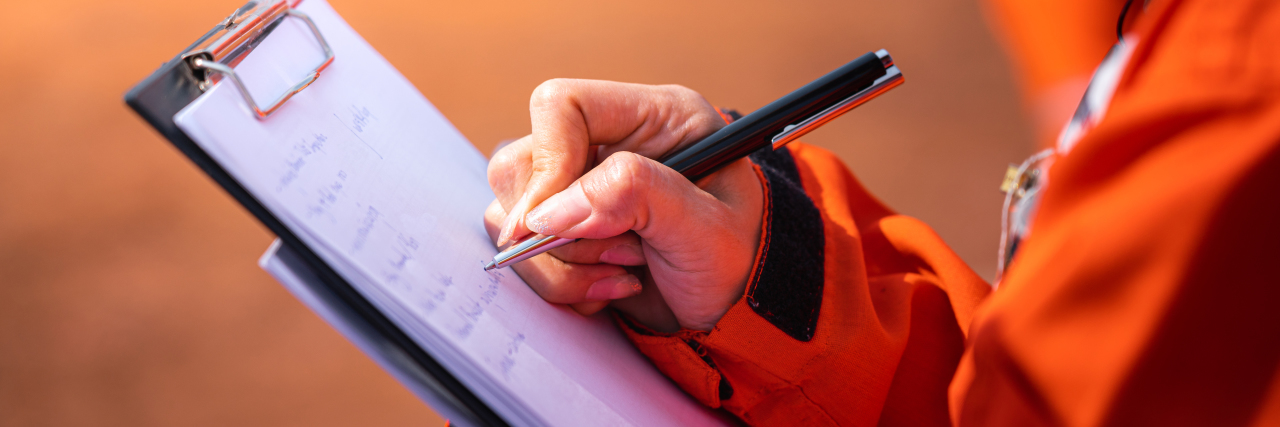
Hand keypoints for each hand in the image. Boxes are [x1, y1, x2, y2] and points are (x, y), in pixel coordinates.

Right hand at [484, 79, 763, 331]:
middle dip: (563, 229)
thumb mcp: (705, 227)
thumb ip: (635, 197)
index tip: (554, 221)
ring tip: (626, 273)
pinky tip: (611, 288)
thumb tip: (551, 210)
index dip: (549, 162)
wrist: (736, 309)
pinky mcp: (565, 229)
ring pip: (511, 215)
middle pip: (521, 165)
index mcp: (653, 116)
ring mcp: (580, 187)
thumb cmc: (738, 260)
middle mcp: (609, 143)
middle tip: (624, 254)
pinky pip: (524, 253)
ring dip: (564, 262)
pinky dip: (563, 283)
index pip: (562, 106)